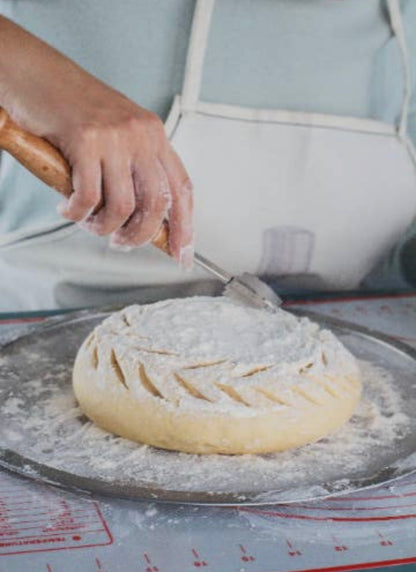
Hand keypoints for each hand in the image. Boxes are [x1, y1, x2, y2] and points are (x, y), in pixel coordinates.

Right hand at [0, 16, 192, 266]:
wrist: (37, 74)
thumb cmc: (74, 111)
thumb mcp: (118, 137)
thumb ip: (134, 170)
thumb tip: (146, 221)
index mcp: (154, 135)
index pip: (181, 188)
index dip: (184, 226)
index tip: (181, 253)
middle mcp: (140, 135)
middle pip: (157, 204)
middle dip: (140, 235)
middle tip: (120, 242)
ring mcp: (114, 137)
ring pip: (123, 207)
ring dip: (103, 227)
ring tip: (88, 222)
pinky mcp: (84, 140)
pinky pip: (88, 197)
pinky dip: (77, 213)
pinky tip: (67, 208)